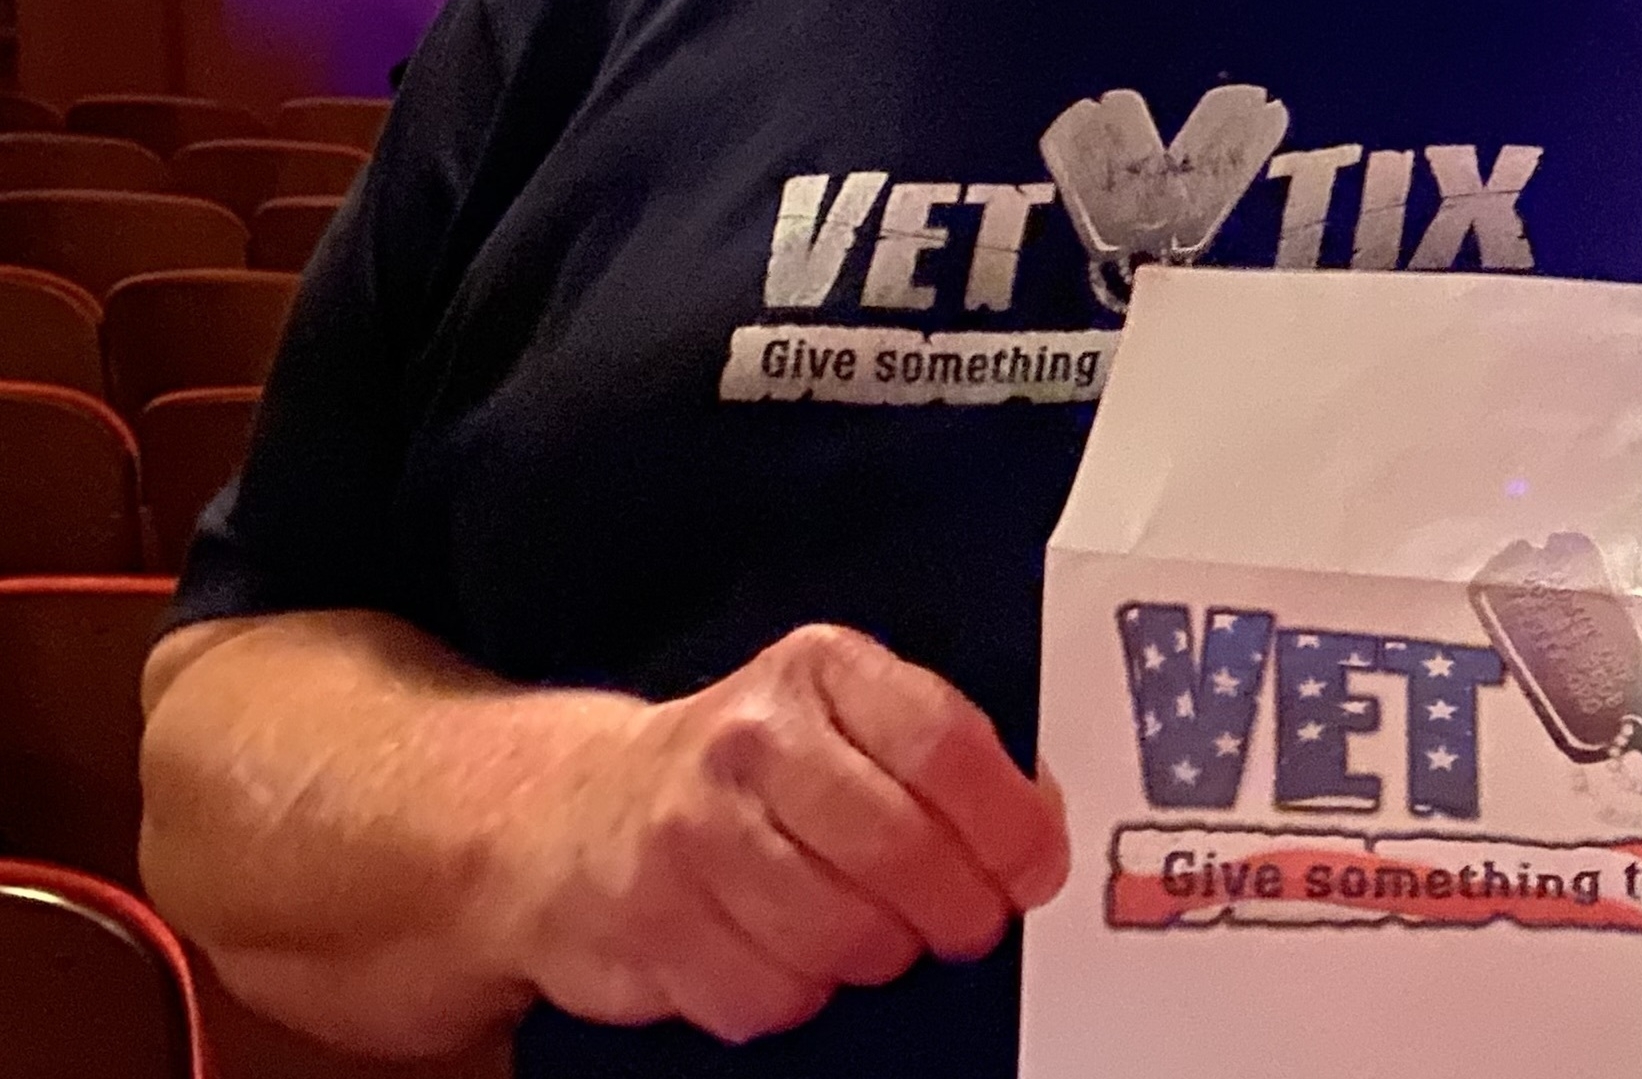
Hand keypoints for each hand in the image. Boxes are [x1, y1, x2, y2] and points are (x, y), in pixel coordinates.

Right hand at [489, 624, 1069, 1043]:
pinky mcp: (648, 922)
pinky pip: (770, 994)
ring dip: (876, 954)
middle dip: (956, 908)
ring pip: (841, 935)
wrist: (576, 814)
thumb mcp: (846, 719)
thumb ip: (943, 755)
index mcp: (821, 673)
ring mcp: (689, 833)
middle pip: (899, 850)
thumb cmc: (748, 771)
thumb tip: (1039, 824)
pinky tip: (784, 953)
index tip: (1036, 869)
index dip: (1009, 824)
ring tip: (866, 930)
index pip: (944, 745)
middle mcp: (749, 742)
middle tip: (968, 923)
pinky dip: (795, 993)